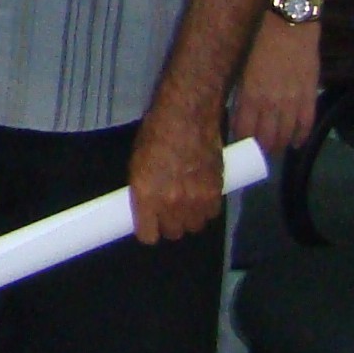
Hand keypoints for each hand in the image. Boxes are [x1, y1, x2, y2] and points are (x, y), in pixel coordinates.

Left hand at [129, 103, 227, 243]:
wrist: (188, 117)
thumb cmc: (156, 133)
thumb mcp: (137, 162)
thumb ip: (142, 188)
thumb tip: (145, 205)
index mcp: (146, 195)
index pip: (148, 235)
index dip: (147, 232)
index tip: (147, 226)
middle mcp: (171, 203)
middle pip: (173, 232)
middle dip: (168, 225)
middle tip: (166, 211)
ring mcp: (196, 199)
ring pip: (193, 226)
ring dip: (188, 218)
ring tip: (184, 203)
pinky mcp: (216, 192)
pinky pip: (211, 214)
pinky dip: (205, 209)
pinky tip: (199, 196)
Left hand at [229, 16, 320, 159]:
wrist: (289, 25)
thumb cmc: (258, 40)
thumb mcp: (241, 65)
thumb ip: (241, 89)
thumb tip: (237, 107)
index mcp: (249, 94)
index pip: (243, 128)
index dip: (240, 141)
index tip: (237, 147)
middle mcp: (270, 103)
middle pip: (266, 136)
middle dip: (260, 148)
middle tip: (255, 153)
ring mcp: (292, 101)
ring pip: (285, 134)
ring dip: (279, 146)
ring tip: (273, 152)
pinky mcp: (310, 95)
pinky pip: (306, 123)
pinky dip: (301, 136)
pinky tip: (296, 144)